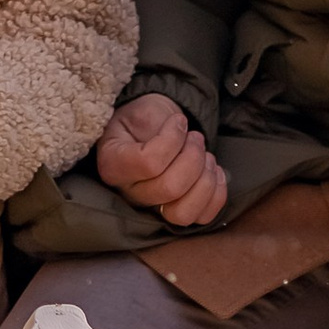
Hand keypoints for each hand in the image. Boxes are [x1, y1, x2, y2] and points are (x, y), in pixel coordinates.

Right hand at [95, 92, 228, 228]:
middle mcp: (129, 193)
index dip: (172, 140)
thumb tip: (180, 134)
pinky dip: (216, 195)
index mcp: (113, 165)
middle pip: (170, 188)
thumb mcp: (142, 111)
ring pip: (183, 213)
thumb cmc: (144, 120)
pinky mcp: (175, 212)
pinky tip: (214, 171)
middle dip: (193, 158)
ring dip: (205, 181)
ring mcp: (151, 208)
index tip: (179, 121)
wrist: (152, 130)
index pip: (148, 163)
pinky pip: (201, 217)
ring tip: (206, 156)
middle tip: (196, 138)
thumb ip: (156, 123)